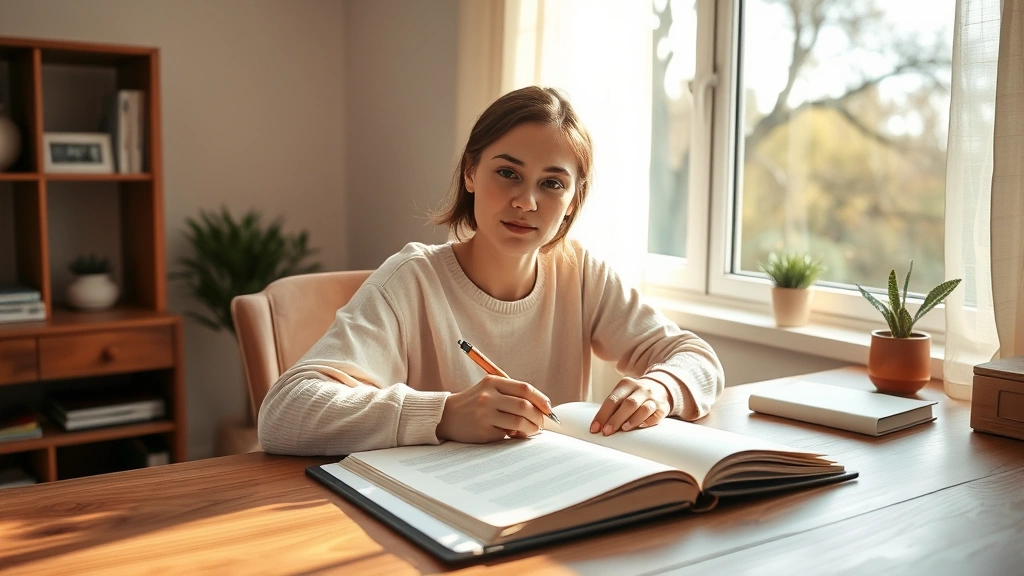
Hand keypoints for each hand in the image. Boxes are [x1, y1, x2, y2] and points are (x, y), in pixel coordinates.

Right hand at [436, 376, 552, 442]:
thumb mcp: (490, 389)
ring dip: (530, 429)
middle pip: (524, 406)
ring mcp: (484, 414)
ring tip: (531, 430)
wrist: (447, 415)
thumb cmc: (475, 402)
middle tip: (541, 423)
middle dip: (538, 417)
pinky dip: (513, 436)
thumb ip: (512, 393)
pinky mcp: (482, 431)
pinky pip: (506, 434)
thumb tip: (542, 407)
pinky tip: (512, 434)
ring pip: (519, 423)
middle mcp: (488, 396)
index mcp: (492, 382)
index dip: (541, 399)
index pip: (524, 389)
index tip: (548, 408)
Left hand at [590, 376, 670, 435]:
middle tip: (607, 432)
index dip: (603, 415)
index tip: (595, 428)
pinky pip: (656, 415)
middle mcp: (641, 389)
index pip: (612, 400)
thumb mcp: (623, 394)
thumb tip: (598, 426)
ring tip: (623, 429)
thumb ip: (613, 407)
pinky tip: (641, 427)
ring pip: (643, 409)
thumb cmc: (635, 395)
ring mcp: (653, 398)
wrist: (660, 388)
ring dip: (632, 420)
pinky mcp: (663, 407)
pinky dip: (648, 422)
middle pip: (628, 404)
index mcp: (626, 384)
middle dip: (616, 419)